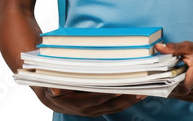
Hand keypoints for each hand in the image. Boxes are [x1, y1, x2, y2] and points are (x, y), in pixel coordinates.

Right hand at [31, 85, 145, 116]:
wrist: (49, 96)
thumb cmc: (51, 84)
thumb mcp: (48, 83)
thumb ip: (52, 86)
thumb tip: (54, 89)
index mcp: (76, 102)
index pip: (96, 98)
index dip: (109, 94)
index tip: (122, 89)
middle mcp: (87, 109)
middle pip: (110, 105)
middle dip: (127, 98)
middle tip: (141, 90)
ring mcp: (93, 109)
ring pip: (115, 107)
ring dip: (130, 100)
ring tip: (144, 91)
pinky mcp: (97, 108)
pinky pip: (114, 106)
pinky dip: (125, 100)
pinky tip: (136, 93)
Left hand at [156, 41, 192, 102]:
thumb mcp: (189, 46)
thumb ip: (173, 48)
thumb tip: (158, 47)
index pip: (181, 87)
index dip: (167, 86)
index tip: (154, 81)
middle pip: (177, 92)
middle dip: (163, 87)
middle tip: (150, 81)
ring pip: (178, 95)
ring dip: (168, 89)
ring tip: (156, 80)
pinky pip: (181, 95)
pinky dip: (173, 90)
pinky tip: (166, 82)